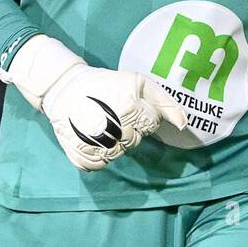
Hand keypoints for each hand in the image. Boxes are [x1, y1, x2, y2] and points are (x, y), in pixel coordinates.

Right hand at [42, 64, 187, 171]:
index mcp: (131, 109)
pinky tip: (91, 137)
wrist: (65, 88)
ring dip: (114, 142)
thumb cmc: (106, 84)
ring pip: (119, 153)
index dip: (142, 116)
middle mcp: (115, 130)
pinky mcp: (82, 158)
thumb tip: (182, 125)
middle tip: (111, 113)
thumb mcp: (139, 82)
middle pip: (135, 141)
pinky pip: (100, 164)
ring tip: (100, 124)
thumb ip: (165, 102)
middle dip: (129, 129)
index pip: (151, 125)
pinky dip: (98, 154)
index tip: (127, 106)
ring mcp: (97, 147)